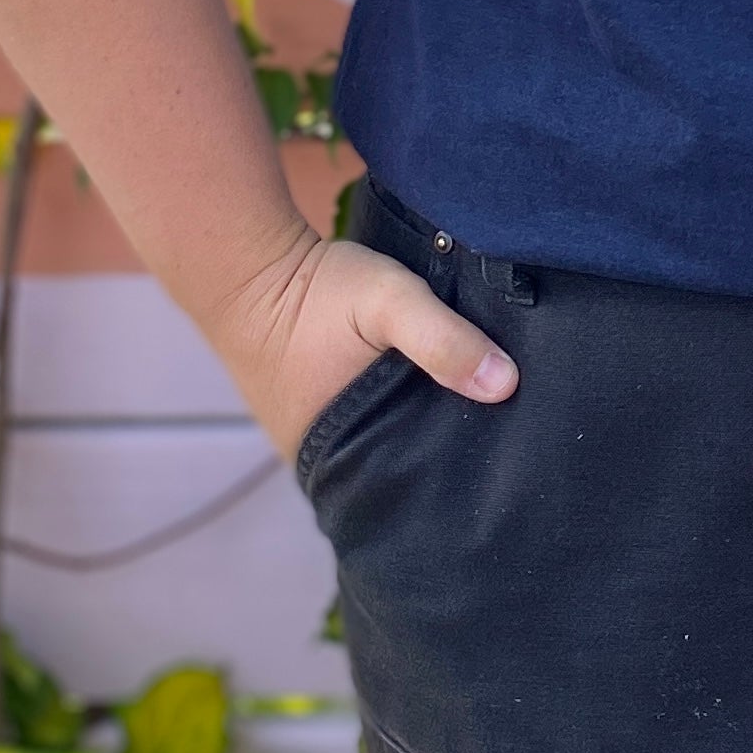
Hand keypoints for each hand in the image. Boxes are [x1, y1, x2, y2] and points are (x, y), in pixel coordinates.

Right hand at [216, 230, 516, 462]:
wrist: (246, 267)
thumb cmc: (317, 291)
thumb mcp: (390, 301)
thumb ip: (443, 339)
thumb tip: (505, 385)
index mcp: (339, 463)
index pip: (413, 485)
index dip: (456, 467)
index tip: (503, 448)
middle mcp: (322, 466)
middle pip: (399, 468)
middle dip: (442, 449)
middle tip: (498, 426)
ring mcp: (313, 442)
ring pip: (382, 446)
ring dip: (417, 427)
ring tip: (472, 408)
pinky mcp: (311, 415)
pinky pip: (364, 426)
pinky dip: (392, 411)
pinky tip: (428, 392)